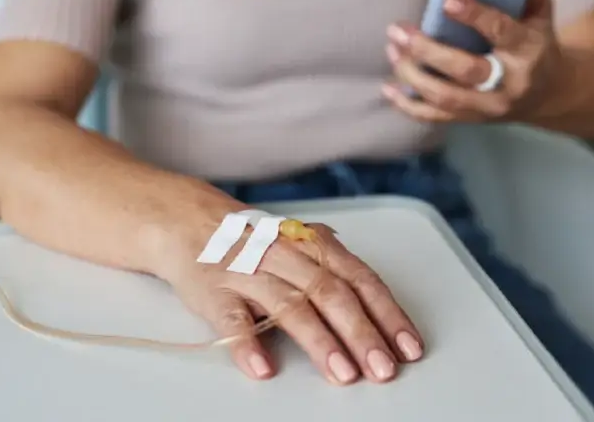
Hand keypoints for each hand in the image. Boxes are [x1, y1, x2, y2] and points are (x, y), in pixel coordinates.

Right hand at [148, 197, 423, 385]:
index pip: (360, 279)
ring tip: (343, 373)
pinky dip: (247, 343)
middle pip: (331, 293)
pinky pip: (231, 318)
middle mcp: (285, 256)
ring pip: (289, 305)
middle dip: (362, 333)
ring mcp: (248, 273)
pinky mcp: (212, 291)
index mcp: (312, 246)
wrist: (185, 221)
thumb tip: (374, 291)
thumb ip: (333, 261)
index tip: (408, 347)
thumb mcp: (298, 240)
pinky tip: (264, 367)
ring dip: (320, 341)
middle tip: (383, 368)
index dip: (387, 314)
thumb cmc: (249, 239)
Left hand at [382, 0, 566, 122]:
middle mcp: (508, 83)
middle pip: (466, 70)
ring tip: (392, 50)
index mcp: (528, 51)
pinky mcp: (472, 119)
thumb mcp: (541, 17)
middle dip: (428, 51)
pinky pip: (436, 117)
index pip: (501, 32)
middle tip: (398, 30)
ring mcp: (488, 106)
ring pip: (446, 96)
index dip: (475, 17)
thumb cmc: (536, 45)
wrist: (548, 94)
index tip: (447, 0)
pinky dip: (408, 105)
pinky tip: (388, 88)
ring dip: (412, 75)